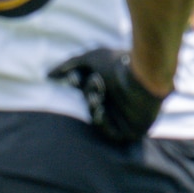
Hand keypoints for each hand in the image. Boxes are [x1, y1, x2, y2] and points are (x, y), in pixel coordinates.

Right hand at [48, 48, 165, 143]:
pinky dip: (102, 123)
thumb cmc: (120, 64)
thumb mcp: (91, 58)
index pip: (88, 88)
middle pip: (92, 102)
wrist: (145, 74)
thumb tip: (48, 75)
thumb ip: (69, 65)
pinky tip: (100, 109)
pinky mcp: (134, 129)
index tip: (74, 77)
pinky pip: (112, 134)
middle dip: (89, 93)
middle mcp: (120, 97)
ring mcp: (127, 115)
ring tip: (101, 93)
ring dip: (94, 105)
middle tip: (97, 83)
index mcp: (113, 81)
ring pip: (99, 117)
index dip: (79, 83)